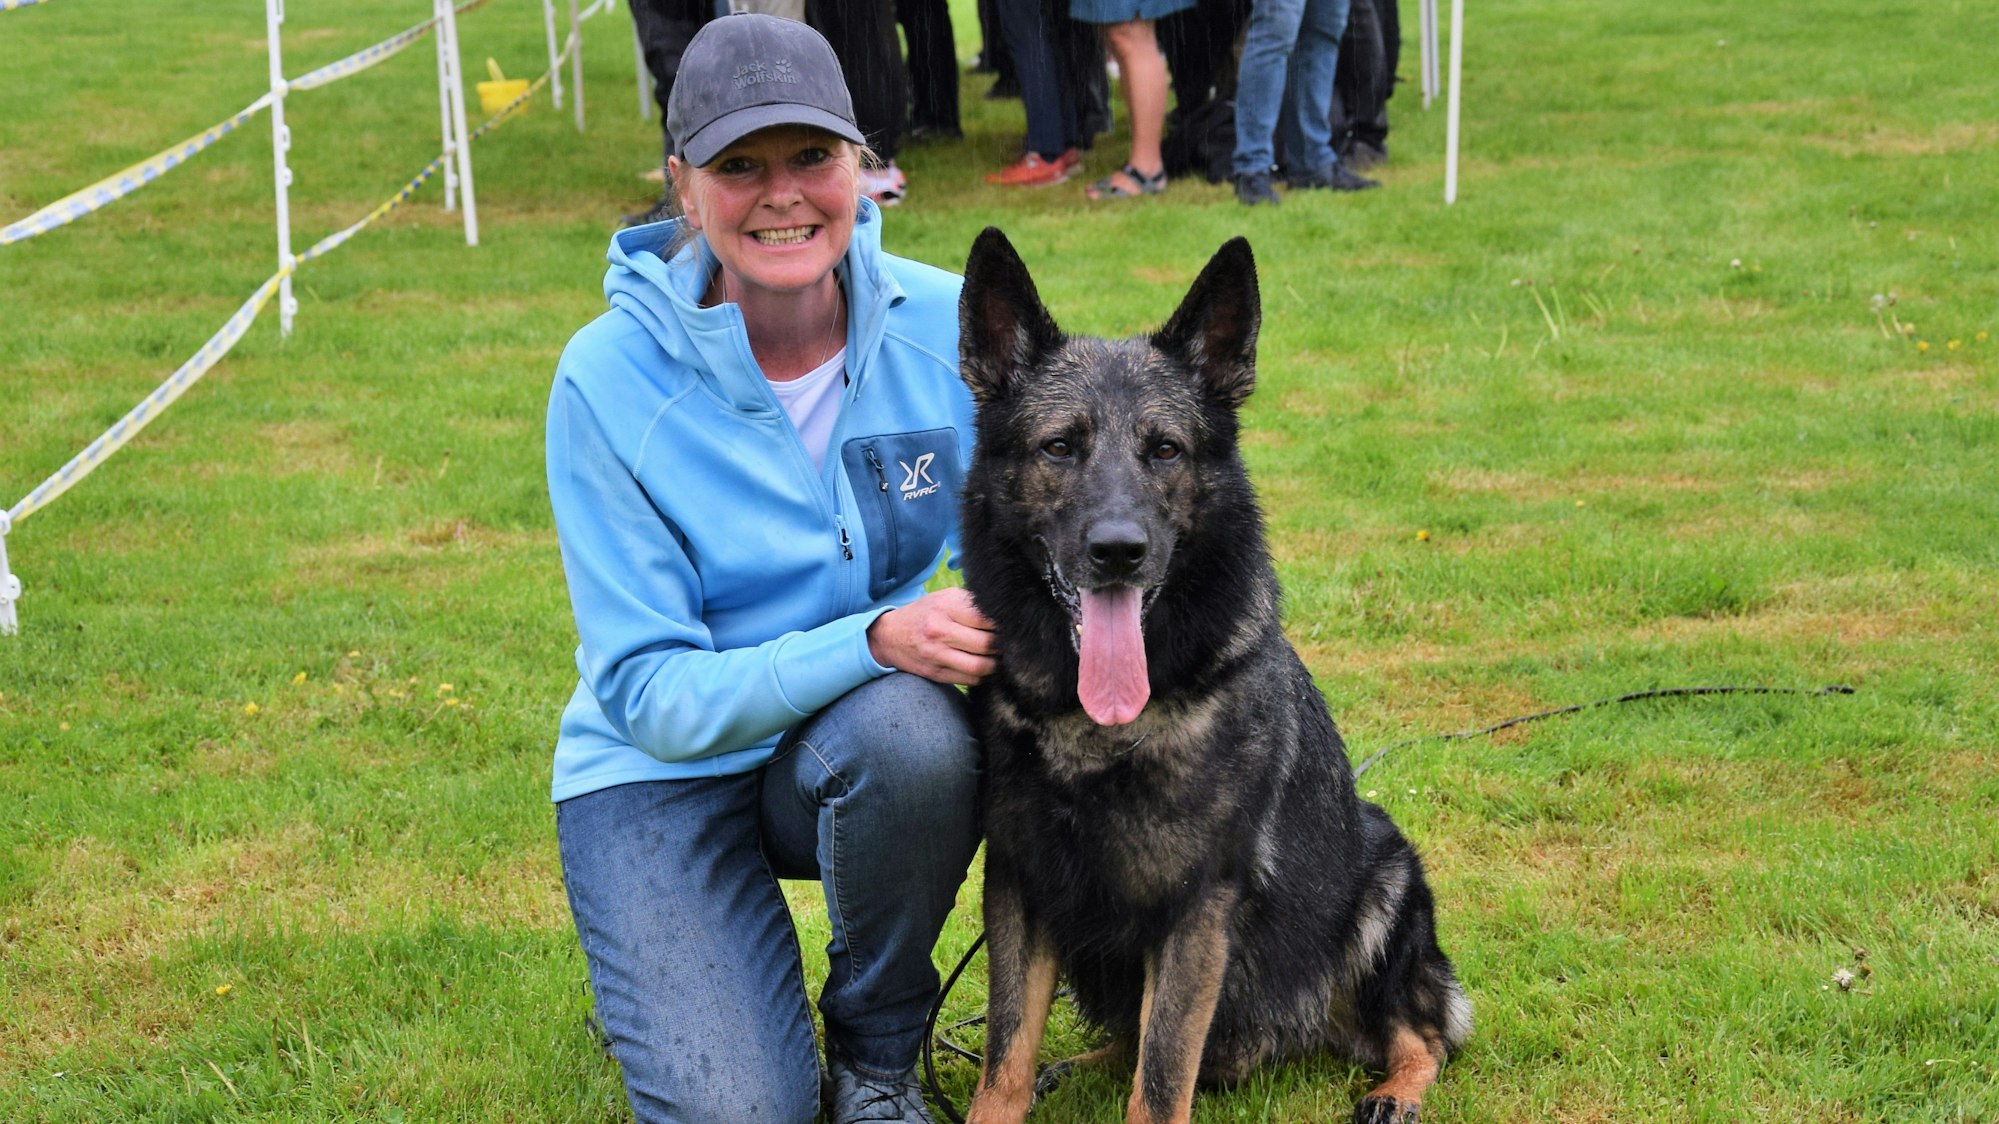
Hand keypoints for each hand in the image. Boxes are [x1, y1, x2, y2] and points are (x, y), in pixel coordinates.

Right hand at [867, 587, 996, 685]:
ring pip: (980, 666)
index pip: (986, 618)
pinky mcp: (935, 674)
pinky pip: (969, 680)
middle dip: (1001, 645)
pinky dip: (981, 676)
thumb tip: (1003, 612)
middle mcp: (940, 630)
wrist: (889, 636)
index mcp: (946, 606)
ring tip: (997, 657)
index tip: (1008, 626)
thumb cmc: (925, 614)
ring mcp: (937, 654)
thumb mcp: (944, 598)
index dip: (1003, 624)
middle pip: (986, 643)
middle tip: (1007, 644)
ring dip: (994, 664)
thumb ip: (971, 603)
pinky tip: (982, 667)